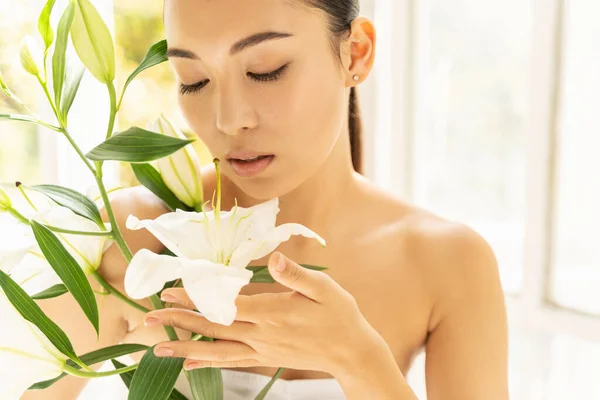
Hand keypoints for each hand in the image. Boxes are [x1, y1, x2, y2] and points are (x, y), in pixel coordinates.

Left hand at [143, 251, 385, 375]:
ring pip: (216, 349)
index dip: (197, 299)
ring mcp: (261, 349)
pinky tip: (190, 362)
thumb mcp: (324, 289)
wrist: (351, 352)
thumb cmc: (339, 315)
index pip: (226, 305)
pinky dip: (207, 361)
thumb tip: (275, 258)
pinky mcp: (265, 358)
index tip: (171, 293)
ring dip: (186, 347)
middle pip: (213, 328)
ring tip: (158, 347)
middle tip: (149, 317)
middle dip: (180, 321)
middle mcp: (261, 334)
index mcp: (273, 312)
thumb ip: (296, 275)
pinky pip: (231, 361)